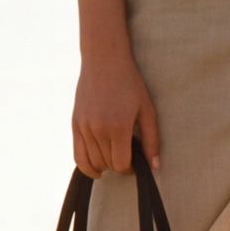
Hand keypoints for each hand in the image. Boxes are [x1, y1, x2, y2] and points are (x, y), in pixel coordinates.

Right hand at [72, 56, 160, 178]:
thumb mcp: (147, 109)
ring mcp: (84, 127)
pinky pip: (78, 156)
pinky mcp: (75, 124)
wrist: (103, 61)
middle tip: (127, 155)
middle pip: (108, 164)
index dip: (130, 168)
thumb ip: (152, 140)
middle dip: (119, 165)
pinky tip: (96, 169)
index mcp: (119, 126)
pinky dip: (87, 167)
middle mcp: (99, 129)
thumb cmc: (129, 83)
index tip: (136, 162)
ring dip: (105, 165)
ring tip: (113, 157)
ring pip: (93, 162)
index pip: (121, 164)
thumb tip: (154, 167)